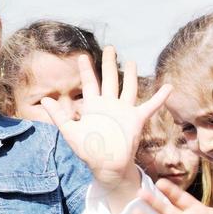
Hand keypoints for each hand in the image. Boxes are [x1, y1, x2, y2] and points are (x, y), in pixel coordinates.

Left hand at [41, 47, 169, 188]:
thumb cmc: (88, 150)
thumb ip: (58, 116)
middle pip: (110, 79)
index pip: (90, 83)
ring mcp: (124, 111)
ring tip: (131, 60)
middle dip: (109, 64)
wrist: (107, 165)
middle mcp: (109, 105)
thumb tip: (44, 100)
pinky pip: (150, 106)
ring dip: (130, 75)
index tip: (82, 56)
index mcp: (94, 106)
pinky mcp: (136, 119)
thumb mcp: (70, 131)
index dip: (86, 70)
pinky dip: (160, 97)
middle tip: (110, 48)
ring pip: (128, 87)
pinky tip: (168, 87)